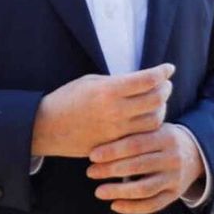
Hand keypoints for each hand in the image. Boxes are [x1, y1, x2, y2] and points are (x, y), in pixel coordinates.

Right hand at [30, 63, 174, 157]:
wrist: (45, 127)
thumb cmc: (67, 99)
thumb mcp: (91, 82)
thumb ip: (119, 82)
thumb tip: (145, 80)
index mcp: (108, 91)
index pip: (147, 79)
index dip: (163, 72)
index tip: (168, 68)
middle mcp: (115, 111)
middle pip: (156, 100)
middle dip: (166, 89)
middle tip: (165, 84)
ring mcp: (115, 131)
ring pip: (154, 120)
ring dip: (161, 109)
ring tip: (157, 101)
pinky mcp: (114, 145)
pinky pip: (141, 136)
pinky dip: (150, 126)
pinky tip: (147, 117)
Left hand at [87, 124, 205, 213]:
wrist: (196, 152)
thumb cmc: (163, 139)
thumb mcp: (155, 129)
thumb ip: (134, 133)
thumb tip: (98, 138)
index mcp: (166, 137)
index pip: (136, 144)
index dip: (112, 151)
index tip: (92, 155)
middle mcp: (173, 158)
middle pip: (138, 166)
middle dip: (110, 170)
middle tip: (90, 172)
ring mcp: (175, 178)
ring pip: (144, 189)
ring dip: (119, 191)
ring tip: (99, 191)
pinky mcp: (175, 194)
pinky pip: (152, 205)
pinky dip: (132, 208)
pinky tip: (115, 205)